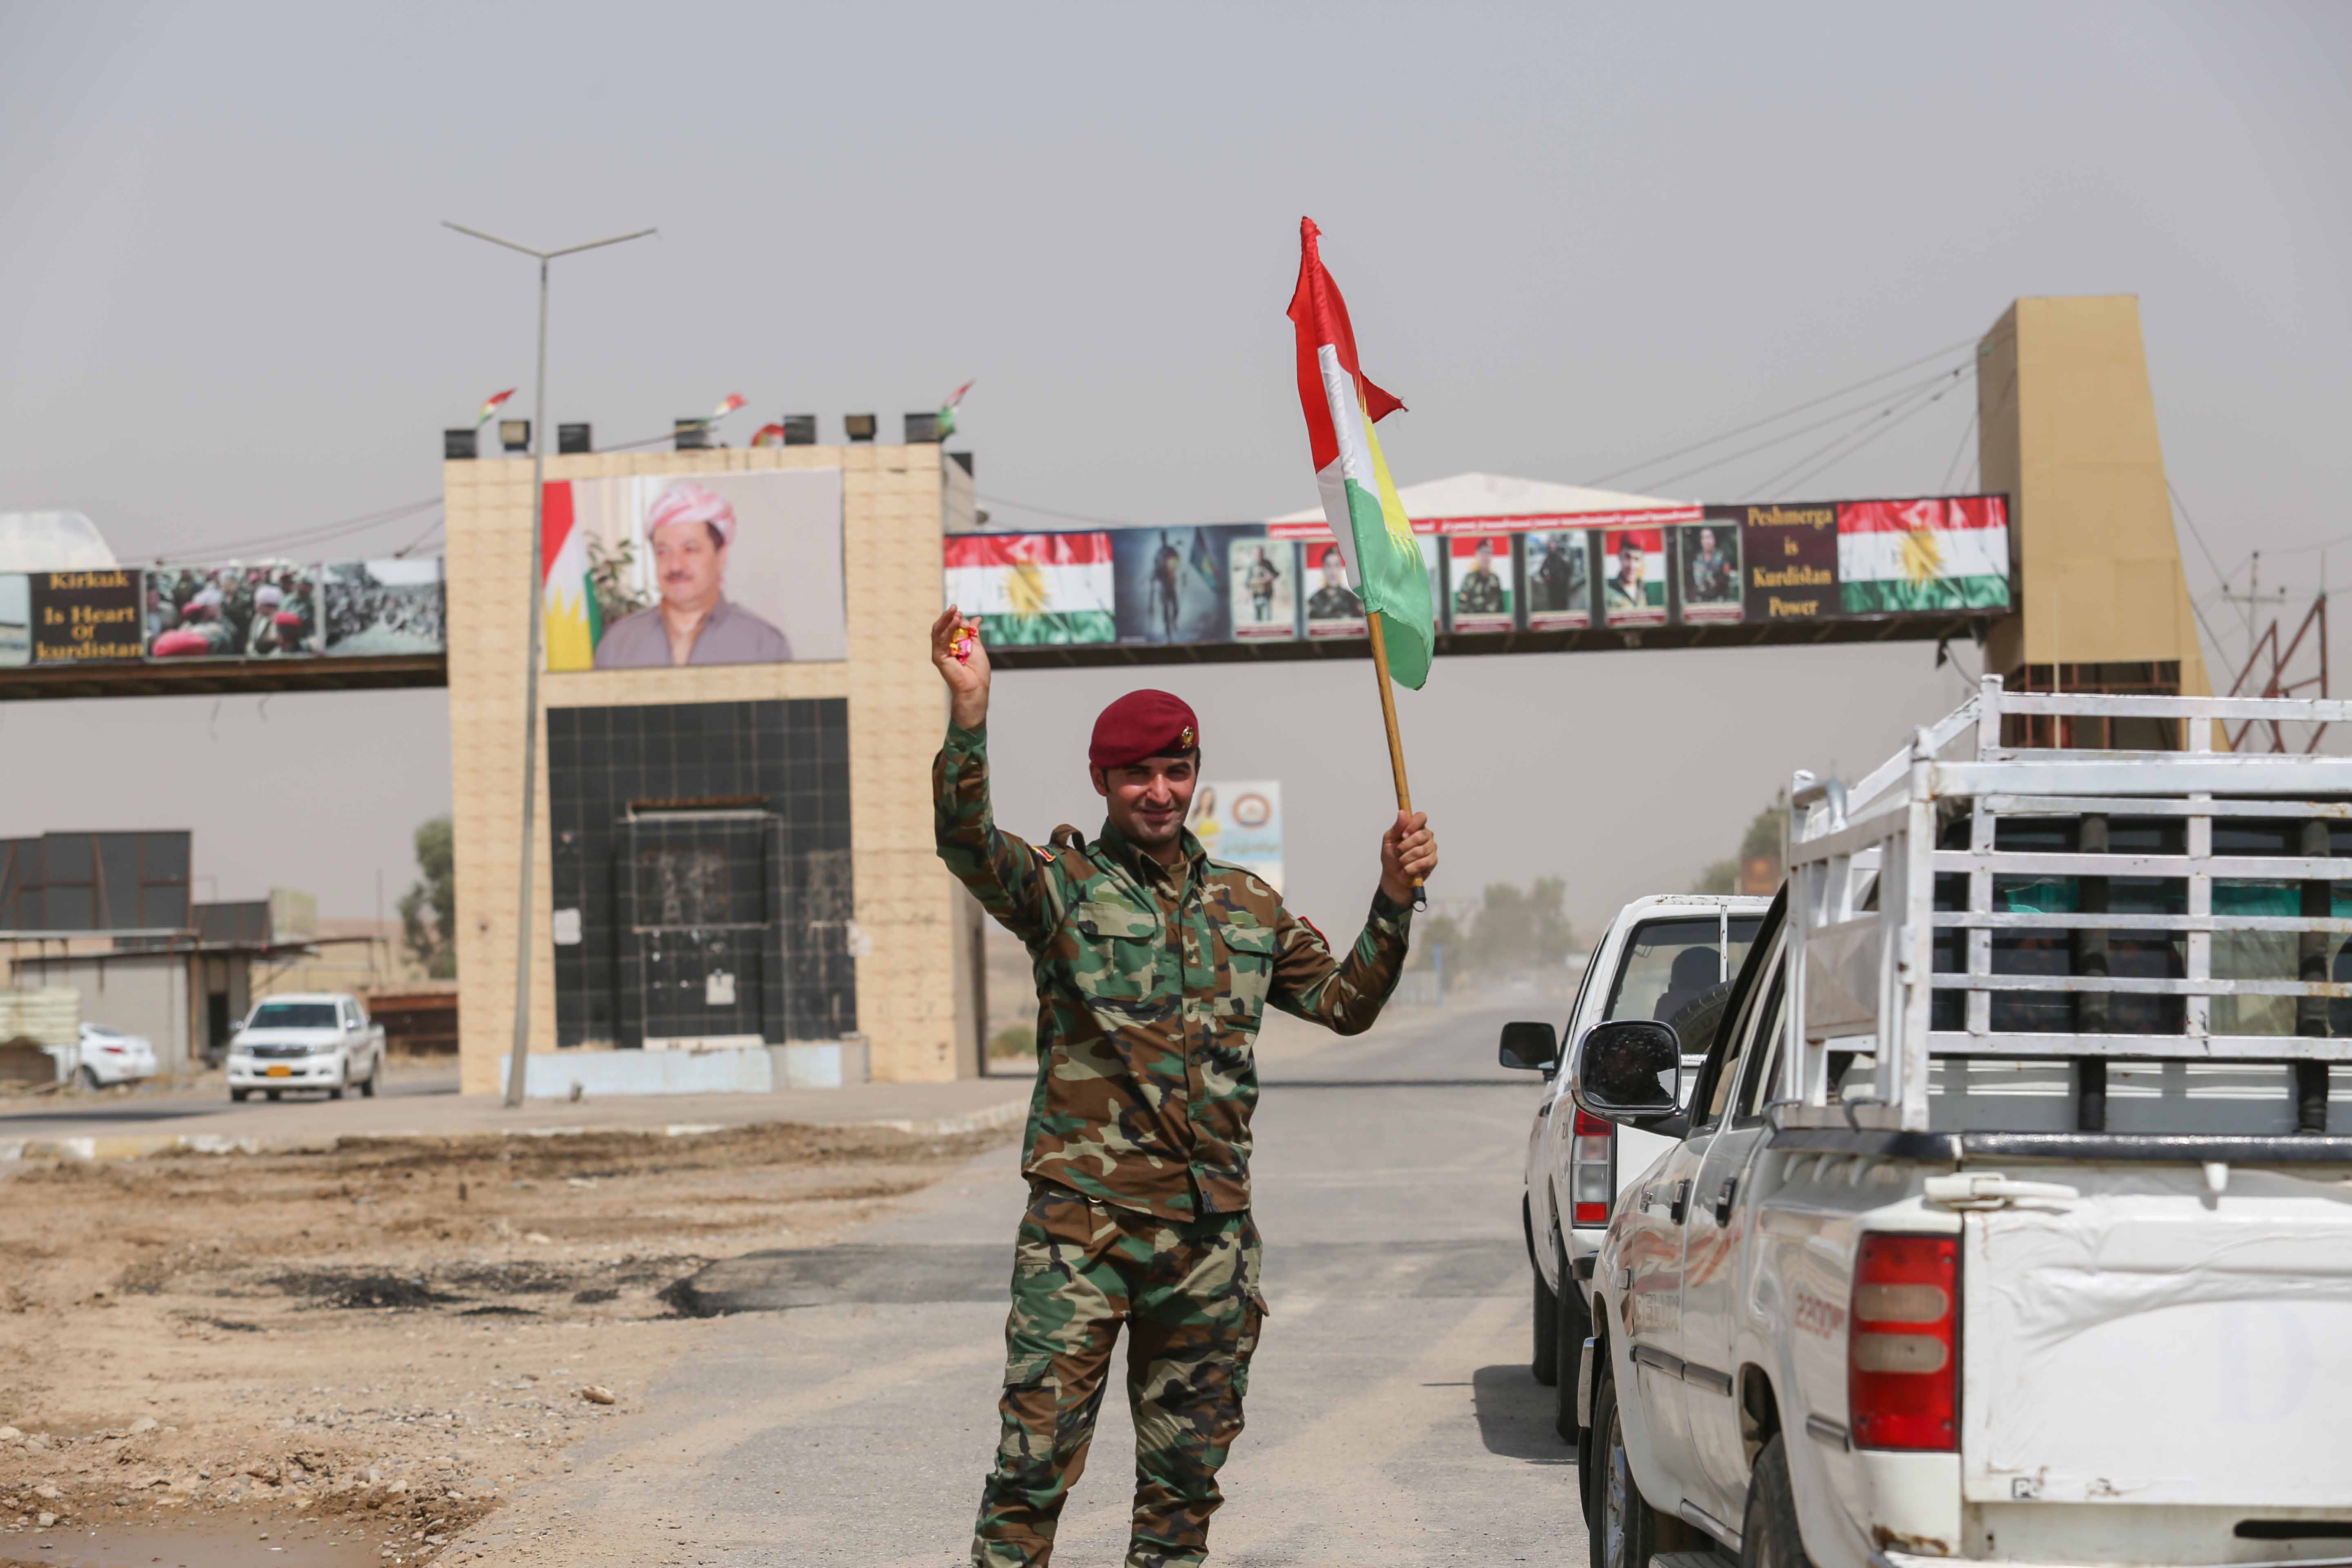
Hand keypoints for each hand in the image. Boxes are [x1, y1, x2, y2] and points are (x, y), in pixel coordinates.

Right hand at [930, 605, 991, 729]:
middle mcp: (944, 649)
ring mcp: (940, 653)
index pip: (950, 628)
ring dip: (947, 620)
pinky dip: (947, 629)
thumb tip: (976, 618)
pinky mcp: (938, 657)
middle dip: (949, 617)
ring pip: (939, 631)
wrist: (976, 687)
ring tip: (955, 611)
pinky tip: (955, 621)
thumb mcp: (977, 646)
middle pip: (942, 628)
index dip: (957, 620)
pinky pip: (941, 640)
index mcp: (952, 646)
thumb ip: (973, 632)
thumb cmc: (978, 671)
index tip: (966, 617)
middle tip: (955, 607)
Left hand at [1380, 811, 1435, 904]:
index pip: (1421, 817)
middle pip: (1421, 835)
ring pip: (1421, 850)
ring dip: (1406, 858)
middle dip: (1405, 846)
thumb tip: (1402, 813)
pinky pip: (1424, 862)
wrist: (1393, 876)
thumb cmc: (1391, 856)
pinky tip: (1407, 869)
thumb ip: (1397, 827)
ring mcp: (1431, 848)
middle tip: (1398, 852)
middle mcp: (1426, 835)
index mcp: (1415, 827)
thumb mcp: (1389, 840)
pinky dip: (1411, 867)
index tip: (1403, 835)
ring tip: (1401, 862)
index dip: (1412, 825)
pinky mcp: (1433, 861)